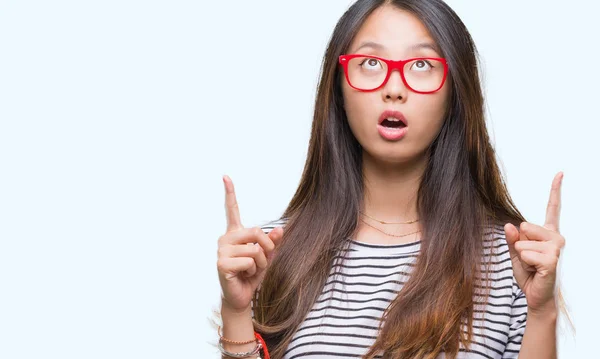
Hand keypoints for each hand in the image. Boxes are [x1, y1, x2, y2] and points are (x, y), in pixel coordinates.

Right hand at [216, 175, 283, 312]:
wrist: (241, 297)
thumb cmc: (251, 276)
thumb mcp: (266, 256)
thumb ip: (272, 242)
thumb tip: (281, 229)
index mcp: (235, 234)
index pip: (232, 210)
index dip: (229, 193)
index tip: (225, 176)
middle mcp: (225, 239)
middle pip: (256, 231)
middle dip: (267, 248)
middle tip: (261, 262)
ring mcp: (221, 250)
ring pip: (255, 248)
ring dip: (260, 263)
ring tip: (249, 271)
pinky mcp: (221, 263)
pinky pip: (249, 261)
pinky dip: (252, 270)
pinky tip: (242, 276)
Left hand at [504, 172, 565, 312]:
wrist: (535, 295)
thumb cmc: (528, 273)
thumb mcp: (515, 253)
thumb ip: (512, 239)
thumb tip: (510, 225)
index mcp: (547, 233)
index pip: (552, 208)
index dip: (555, 190)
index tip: (560, 173)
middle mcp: (556, 237)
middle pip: (524, 226)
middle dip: (519, 244)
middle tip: (528, 259)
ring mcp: (556, 248)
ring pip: (522, 242)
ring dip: (521, 256)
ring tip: (532, 266)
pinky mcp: (552, 259)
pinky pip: (526, 254)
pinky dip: (524, 263)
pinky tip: (535, 271)